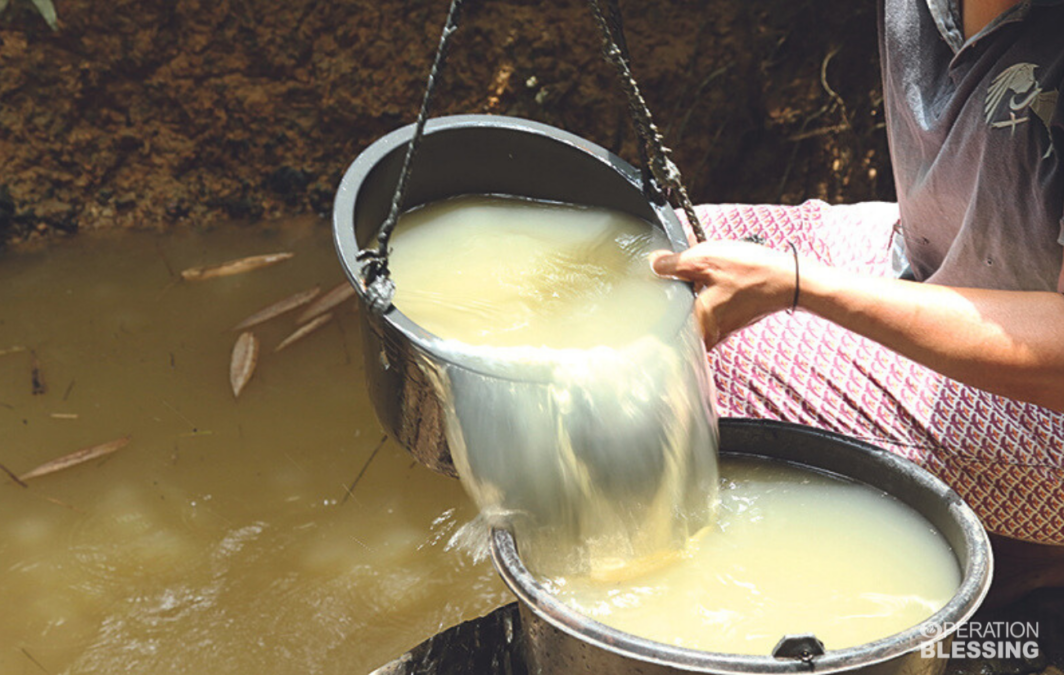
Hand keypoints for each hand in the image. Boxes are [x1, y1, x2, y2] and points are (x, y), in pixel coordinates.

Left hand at [650, 240, 798, 347]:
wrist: (791, 281)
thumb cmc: (752, 273)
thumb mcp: (704, 260)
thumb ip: (672, 265)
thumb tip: (653, 264)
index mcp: (695, 325)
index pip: (660, 316)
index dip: (653, 294)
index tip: (649, 278)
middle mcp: (706, 335)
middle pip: (675, 311)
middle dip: (672, 286)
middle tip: (671, 265)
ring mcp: (719, 329)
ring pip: (692, 306)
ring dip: (690, 285)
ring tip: (692, 262)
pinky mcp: (730, 320)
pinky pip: (708, 304)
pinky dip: (706, 288)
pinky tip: (710, 271)